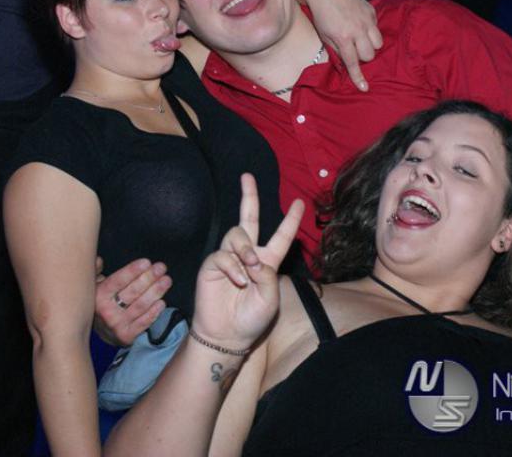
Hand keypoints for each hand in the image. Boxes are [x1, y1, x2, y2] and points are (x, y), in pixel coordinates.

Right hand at [93, 257, 171, 345]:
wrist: (101, 330)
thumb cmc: (103, 299)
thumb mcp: (94, 282)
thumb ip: (96, 269)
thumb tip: (100, 261)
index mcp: (99, 296)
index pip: (118, 280)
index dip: (133, 271)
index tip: (147, 262)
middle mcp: (106, 312)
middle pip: (132, 292)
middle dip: (149, 277)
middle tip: (161, 267)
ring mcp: (117, 325)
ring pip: (141, 306)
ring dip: (156, 291)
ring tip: (166, 280)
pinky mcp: (127, 336)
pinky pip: (144, 322)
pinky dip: (154, 312)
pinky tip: (162, 302)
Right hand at [192, 174, 303, 349]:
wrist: (227, 335)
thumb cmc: (252, 318)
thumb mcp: (270, 298)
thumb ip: (267, 275)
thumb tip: (252, 257)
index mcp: (267, 261)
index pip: (280, 236)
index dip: (290, 220)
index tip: (299, 203)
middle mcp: (248, 254)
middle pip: (248, 217)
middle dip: (248, 196)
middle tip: (246, 176)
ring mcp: (229, 257)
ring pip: (237, 234)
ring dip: (245, 249)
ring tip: (249, 268)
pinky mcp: (212, 265)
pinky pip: (223, 255)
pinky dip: (232, 267)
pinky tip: (237, 281)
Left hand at [295, 0, 381, 90]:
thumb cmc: (321, 15)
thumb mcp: (325, 36)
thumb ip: (338, 50)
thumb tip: (348, 64)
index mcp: (343, 38)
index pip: (353, 62)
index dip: (358, 77)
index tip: (364, 88)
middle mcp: (357, 29)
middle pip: (370, 55)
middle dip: (364, 57)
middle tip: (354, 50)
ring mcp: (366, 19)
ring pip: (378, 43)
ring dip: (371, 46)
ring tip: (361, 40)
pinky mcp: (371, 10)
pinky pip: (377, 28)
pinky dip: (371, 31)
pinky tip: (360, 25)